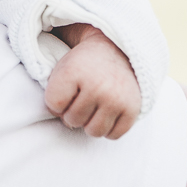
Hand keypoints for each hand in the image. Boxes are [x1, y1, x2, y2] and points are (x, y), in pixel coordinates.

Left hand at [44, 23, 140, 138]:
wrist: (116, 50)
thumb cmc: (83, 65)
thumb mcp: (62, 69)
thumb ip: (54, 96)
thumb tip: (65, 124)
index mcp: (74, 72)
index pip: (54, 105)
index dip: (56, 102)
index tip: (65, 90)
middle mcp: (97, 86)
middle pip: (72, 120)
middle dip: (73, 112)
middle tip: (81, 97)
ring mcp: (116, 98)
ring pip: (93, 132)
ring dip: (90, 123)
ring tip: (92, 106)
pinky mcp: (133, 109)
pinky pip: (113, 135)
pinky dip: (109, 128)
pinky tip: (107, 112)